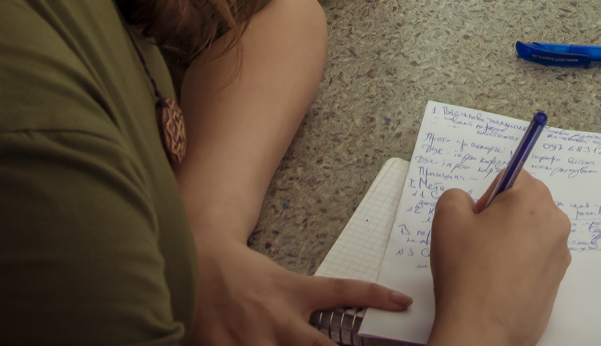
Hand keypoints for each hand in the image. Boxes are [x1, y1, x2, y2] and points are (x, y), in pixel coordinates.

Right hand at [189, 234, 410, 345]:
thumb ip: (308, 305)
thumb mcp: (282, 284)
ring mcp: (250, 338)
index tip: (404, 302)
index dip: (375, 297)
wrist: (197, 262)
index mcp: (295, 294)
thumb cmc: (244, 274)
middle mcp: (278, 319)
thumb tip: (338, 322)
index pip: (343, 292)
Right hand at [429, 180, 570, 345]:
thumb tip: (469, 204)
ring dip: (512, 243)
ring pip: (532, 233)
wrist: (482, 330)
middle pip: (525, 205)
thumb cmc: (466, 273)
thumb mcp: (447, 219)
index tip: (477, 222)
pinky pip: (537, 261)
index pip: (512, 178)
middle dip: (502, 219)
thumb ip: (456, 196)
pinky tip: (500, 285)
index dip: (488, 198)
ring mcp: (560, 253)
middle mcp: (555, 221)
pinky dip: (521, 266)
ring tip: (488, 269)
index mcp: (533, 199)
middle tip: (479, 245)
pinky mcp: (558, 280)